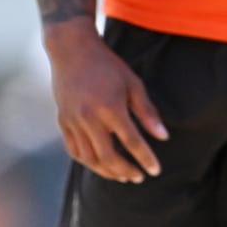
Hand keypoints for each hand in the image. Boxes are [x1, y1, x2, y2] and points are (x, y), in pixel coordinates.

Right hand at [42, 23, 168, 183]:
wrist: (71, 49)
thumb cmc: (106, 64)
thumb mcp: (132, 83)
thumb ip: (147, 111)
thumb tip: (163, 137)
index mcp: (111, 107)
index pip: (132, 142)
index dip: (146, 159)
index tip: (156, 170)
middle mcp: (90, 118)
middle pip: (109, 157)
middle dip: (126, 171)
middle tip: (138, 177)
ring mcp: (74, 121)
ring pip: (90, 158)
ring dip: (107, 171)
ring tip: (121, 176)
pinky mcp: (63, 121)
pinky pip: (74, 150)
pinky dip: (88, 162)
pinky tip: (100, 164)